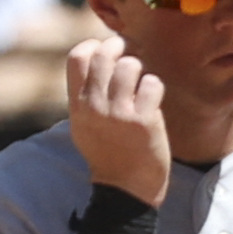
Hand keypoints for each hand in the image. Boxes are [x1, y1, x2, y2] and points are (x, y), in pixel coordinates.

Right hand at [64, 28, 171, 196]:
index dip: (94, 46)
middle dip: (121, 46)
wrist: (125, 187)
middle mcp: (95, 106)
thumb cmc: (106, 152)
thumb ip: (85, 94)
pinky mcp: (143, 121)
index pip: (77, 57)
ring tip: (142, 81)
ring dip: (140, 67)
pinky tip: (153, 100)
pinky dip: (155, 87)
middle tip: (132, 52)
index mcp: (77, 105)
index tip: (106, 50)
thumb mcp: (83, 124)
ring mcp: (119, 113)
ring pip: (131, 65)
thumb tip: (95, 57)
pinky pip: (152, 84)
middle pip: (104, 55)